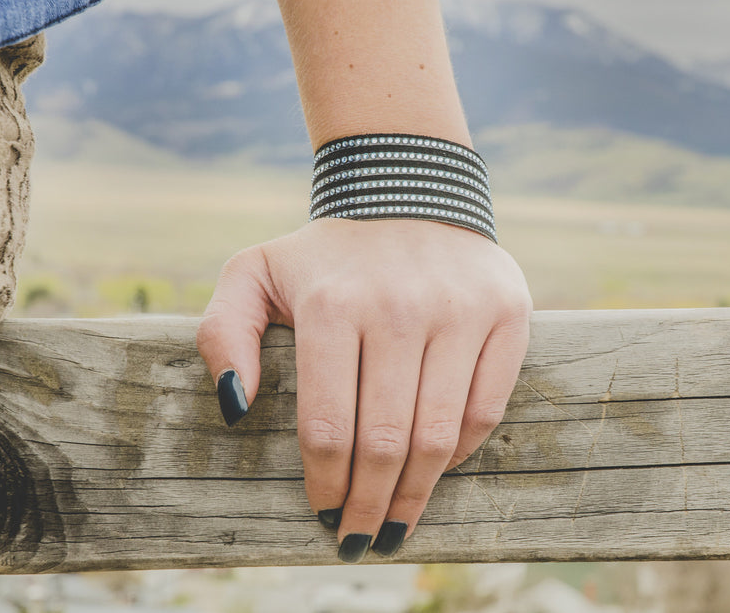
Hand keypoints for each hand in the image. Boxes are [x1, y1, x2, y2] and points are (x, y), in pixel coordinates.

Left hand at [196, 217, 531, 561]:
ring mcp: (460, 310)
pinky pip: (485, 407)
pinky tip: (437, 466)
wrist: (408, 191)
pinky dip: (460, 450)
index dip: (325, 484)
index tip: (324, 514)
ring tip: (399, 524)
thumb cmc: (326, 253)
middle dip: (370, 505)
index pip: (327, 426)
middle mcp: (401, 308)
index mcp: (333, 304)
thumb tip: (235, 408)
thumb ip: (222, 334)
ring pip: (437, 434)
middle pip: (384, 441)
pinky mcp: (507, 312)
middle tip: (361, 538)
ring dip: (416, 493)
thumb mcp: (253, 273)